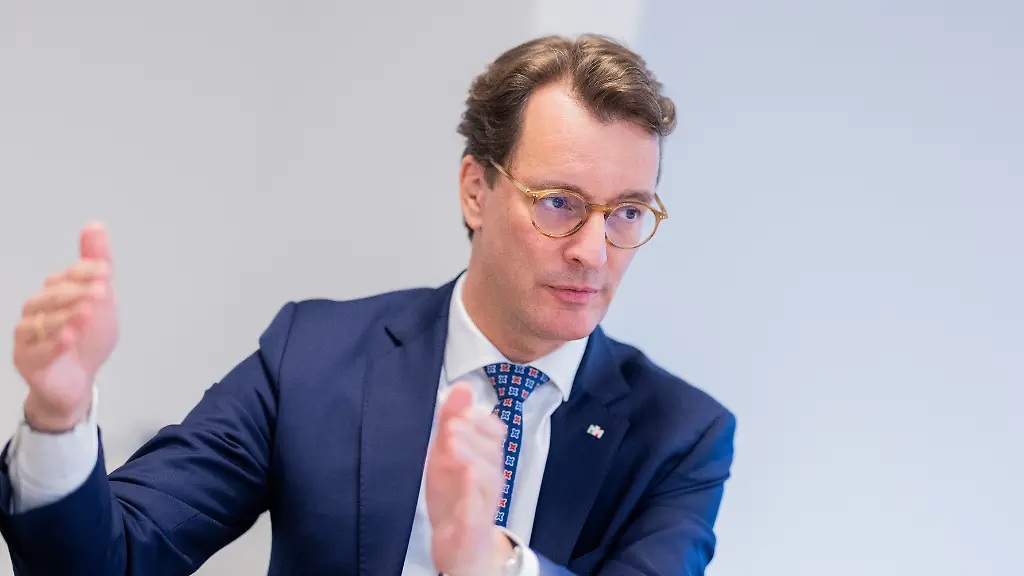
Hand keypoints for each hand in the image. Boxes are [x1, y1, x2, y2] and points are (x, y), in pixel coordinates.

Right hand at [13, 222, 118, 431]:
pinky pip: (37, 351)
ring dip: (65, 316)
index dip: (84, 272)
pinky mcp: (26, 360)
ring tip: (86, 313)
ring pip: (41, 322)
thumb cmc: (87, 338)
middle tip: (100, 292)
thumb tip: (95, 225)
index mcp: (55, 293)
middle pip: (50, 297)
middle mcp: (37, 311)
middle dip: (76, 292)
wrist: (79, 380)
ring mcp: (28, 335)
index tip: (105, 272)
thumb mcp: (102, 302)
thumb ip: (97, 265)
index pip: (65, 276)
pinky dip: (53, 344)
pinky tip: (69, 338)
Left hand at [426, 383, 512, 575]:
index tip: (460, 411)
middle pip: (491, 450)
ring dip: (472, 456)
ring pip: (488, 477)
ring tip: (452, 443)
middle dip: (472, 435)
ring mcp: (484, 501)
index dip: (480, 418)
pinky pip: (478, 509)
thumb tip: (462, 386)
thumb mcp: (446, 454)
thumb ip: (452, 420)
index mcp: (485, 458)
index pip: (495, 431)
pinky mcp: (474, 525)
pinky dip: (472, 492)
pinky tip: (466, 475)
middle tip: (451, 425)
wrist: (456, 543)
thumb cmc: (454, 494)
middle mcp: (490, 477)